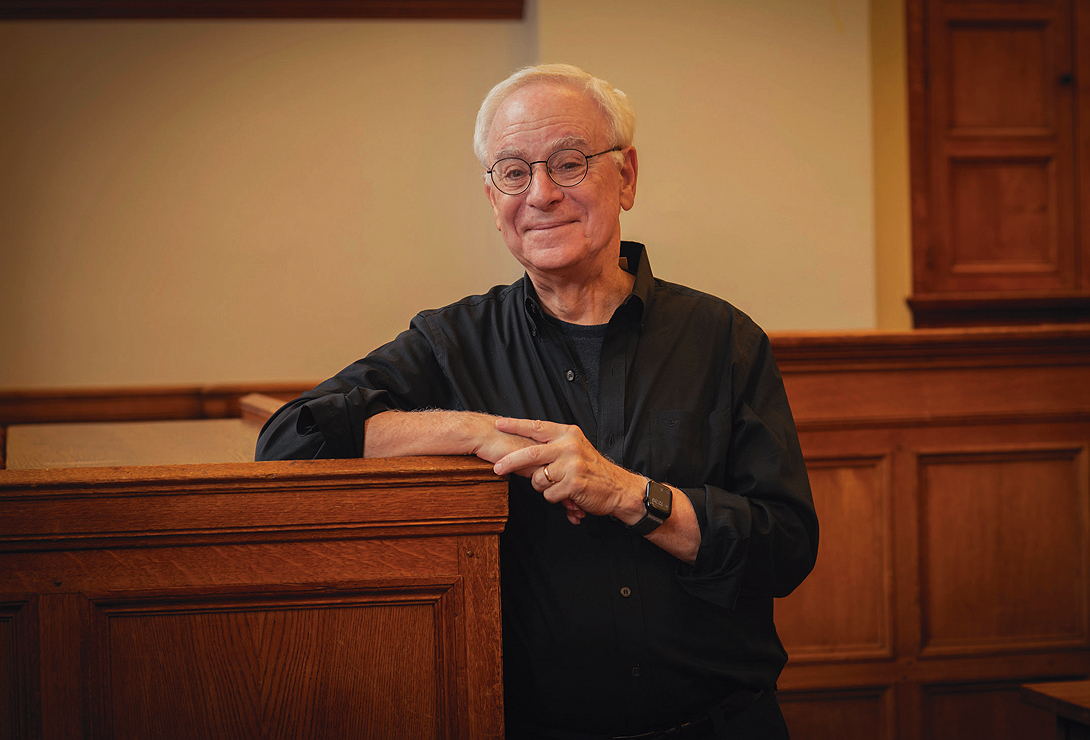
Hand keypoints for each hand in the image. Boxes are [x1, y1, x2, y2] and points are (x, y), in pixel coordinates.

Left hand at [490, 417, 645, 525]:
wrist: (618, 488)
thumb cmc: (594, 469)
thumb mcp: (576, 448)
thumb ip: (554, 445)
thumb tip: (524, 447)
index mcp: (569, 434)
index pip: (537, 427)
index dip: (516, 425)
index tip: (499, 423)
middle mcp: (570, 446)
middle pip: (530, 453)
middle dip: (510, 462)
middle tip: (497, 467)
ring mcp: (572, 465)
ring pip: (538, 479)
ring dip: (543, 487)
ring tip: (558, 485)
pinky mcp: (573, 484)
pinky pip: (549, 494)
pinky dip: (555, 497)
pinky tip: (567, 494)